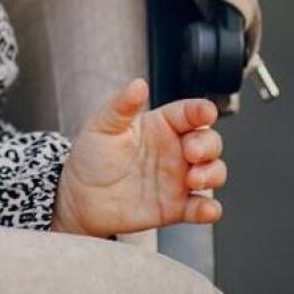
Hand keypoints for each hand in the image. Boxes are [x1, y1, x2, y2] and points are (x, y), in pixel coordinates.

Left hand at [49, 77, 225, 237]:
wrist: (80, 197)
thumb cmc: (92, 156)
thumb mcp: (102, 126)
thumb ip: (122, 106)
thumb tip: (138, 84)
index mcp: (159, 126)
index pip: (189, 113)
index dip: (201, 111)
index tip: (206, 113)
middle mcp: (174, 150)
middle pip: (209, 141)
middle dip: (208, 145)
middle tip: (190, 152)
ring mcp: (178, 179)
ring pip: (213, 172)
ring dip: (212, 174)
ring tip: (194, 179)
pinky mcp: (177, 207)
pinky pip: (203, 208)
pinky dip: (210, 209)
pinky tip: (205, 209)